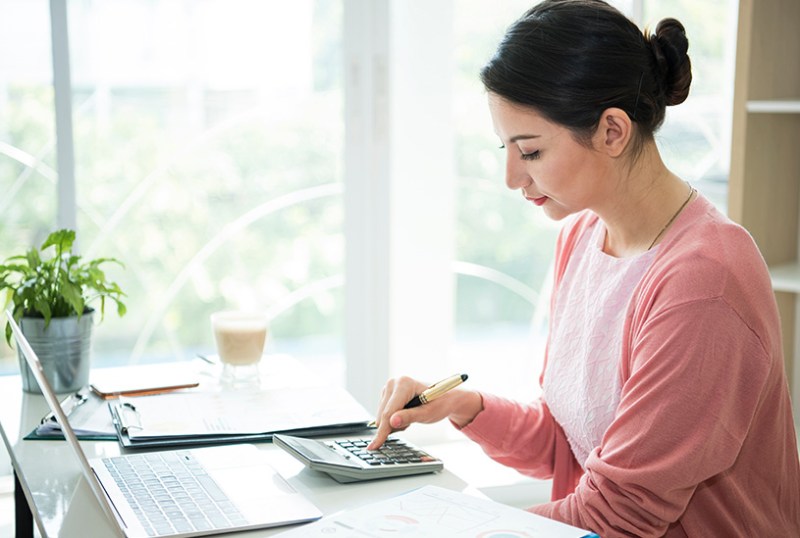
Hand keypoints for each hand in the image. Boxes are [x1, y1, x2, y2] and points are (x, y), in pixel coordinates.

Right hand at [367, 375, 482, 449]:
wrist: (444, 396)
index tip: (375, 445)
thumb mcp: (427, 413)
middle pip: (382, 415)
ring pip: (381, 416)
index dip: (382, 431)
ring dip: (394, 423)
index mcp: (404, 384)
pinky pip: (383, 414)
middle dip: (394, 426)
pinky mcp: (387, 394)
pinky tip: (405, 414)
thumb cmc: (439, 403)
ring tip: (411, 416)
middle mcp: (393, 383)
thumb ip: (409, 417)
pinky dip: (393, 419)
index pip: (388, 412)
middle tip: (412, 421)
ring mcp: (389, 388)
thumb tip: (392, 422)